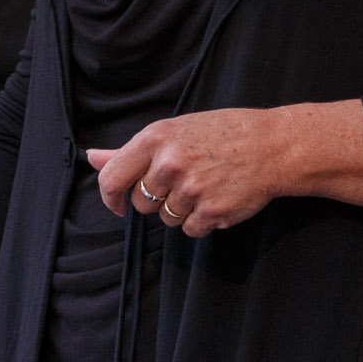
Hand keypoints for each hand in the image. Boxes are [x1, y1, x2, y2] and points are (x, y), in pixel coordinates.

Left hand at [87, 105, 340, 236]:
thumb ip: (130, 151)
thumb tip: (91, 158)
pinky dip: (201, 221)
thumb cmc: (221, 134)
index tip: (119, 204)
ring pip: (166, 219)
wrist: (271, 146)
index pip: (111, 178)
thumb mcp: (174, 131)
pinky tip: (217, 198)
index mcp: (155, 138)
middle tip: (184, 179)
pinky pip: (190, 230)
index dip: (111, 197)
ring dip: (181, 210)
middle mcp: (169, 164)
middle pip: (141, 204)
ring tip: (205, 185)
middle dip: (157, 199)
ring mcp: (190, 190)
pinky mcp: (210, 212)